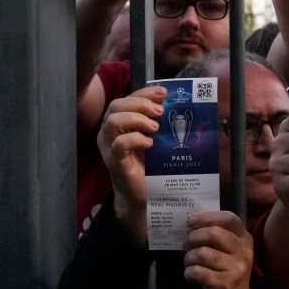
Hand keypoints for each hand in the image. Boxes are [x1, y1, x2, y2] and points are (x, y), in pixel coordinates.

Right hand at [97, 86, 166, 243]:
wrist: (145, 195)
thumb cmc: (152, 165)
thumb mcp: (158, 139)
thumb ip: (160, 123)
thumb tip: (179, 105)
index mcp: (120, 123)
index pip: (126, 99)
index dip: (144, 92)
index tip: (163, 93)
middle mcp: (110, 133)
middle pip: (116, 105)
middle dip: (140, 104)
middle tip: (160, 113)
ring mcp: (109, 147)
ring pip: (113, 121)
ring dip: (137, 119)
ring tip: (155, 128)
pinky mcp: (115, 162)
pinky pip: (119, 144)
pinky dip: (136, 139)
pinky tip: (150, 144)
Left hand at [184, 210, 254, 288]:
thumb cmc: (227, 272)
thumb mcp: (229, 251)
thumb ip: (217, 236)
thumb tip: (191, 224)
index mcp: (244, 239)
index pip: (229, 219)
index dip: (207, 217)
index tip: (190, 221)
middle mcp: (243, 252)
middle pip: (213, 234)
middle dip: (193, 238)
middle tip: (186, 245)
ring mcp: (235, 269)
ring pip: (202, 253)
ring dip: (188, 258)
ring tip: (189, 263)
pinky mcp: (223, 284)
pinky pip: (197, 272)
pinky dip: (189, 273)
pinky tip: (192, 276)